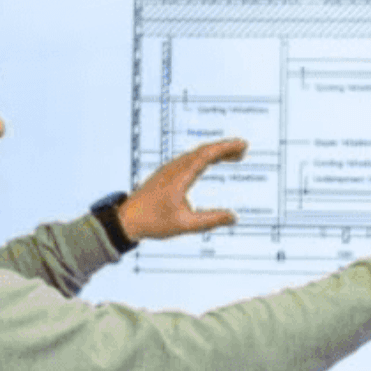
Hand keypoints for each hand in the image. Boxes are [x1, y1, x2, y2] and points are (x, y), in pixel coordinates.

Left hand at [117, 138, 247, 241]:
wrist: (126, 220)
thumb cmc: (153, 222)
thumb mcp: (185, 225)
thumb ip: (210, 221)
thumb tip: (233, 217)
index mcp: (180, 176)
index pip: (206, 155)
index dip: (226, 148)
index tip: (242, 145)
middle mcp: (174, 168)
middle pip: (203, 150)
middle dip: (225, 148)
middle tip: (244, 149)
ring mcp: (169, 170)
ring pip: (196, 154)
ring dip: (215, 152)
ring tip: (234, 156)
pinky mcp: (166, 174)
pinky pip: (189, 159)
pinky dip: (204, 158)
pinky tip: (210, 163)